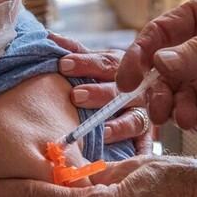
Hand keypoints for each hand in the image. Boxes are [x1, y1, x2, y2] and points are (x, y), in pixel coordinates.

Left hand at [50, 33, 152, 154]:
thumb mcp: (95, 62)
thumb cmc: (106, 80)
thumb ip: (76, 51)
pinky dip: (139, 152)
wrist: (138, 97)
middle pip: (120, 91)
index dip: (85, 63)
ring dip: (118, 125)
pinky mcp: (147, 137)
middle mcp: (135, 89)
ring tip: (100, 131)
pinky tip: (128, 158)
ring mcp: (143, 114)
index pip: (105, 62)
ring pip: (135, 119)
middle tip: (76, 96)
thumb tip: (49, 38)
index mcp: (121, 66)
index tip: (63, 64)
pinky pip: (145, 146)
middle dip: (99, 93)